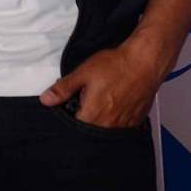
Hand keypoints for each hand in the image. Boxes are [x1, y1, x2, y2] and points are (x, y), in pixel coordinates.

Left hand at [39, 37, 166, 127]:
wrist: (144, 62)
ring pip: (106, 129)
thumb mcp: (83, 73)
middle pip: (90, 129)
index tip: (72, 104)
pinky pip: (121, 126)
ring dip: (101, 118)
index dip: (71, 114)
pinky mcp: (135, 122)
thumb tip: (46, 100)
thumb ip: (63, 89)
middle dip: (86, 116)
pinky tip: (116, 101)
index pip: (74, 126)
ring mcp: (124, 126)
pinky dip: (115, 117)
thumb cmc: (116, 66)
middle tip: (89, 97)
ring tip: (104, 97)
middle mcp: (109, 126)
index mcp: (93, 116)